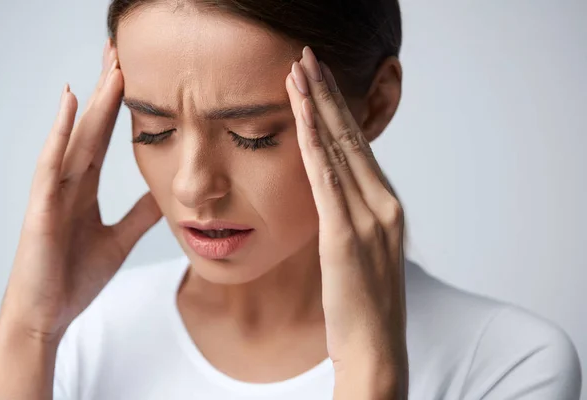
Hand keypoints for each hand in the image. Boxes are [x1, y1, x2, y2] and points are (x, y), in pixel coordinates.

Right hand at [0, 39, 161, 341]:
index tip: (133, 75)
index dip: (118, 106)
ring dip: (92, 100)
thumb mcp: (119, 239)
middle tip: (121, 51)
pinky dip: (60, 133)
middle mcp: (68, 183)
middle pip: (91, 127)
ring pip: (75, 137)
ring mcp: (52, 192)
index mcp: (84, 189)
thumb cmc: (73, 277)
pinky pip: (51, 164)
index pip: (104, 137)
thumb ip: (140, 214)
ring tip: (109, 66)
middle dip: (106, 90)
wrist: (47, 316)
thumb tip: (167, 194)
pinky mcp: (41, 208)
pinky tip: (69, 103)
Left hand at [285, 47, 407, 397]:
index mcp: (387, 208)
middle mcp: (384, 206)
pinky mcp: (346, 239)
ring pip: (338, 151)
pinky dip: (312, 147)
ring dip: (316, 109)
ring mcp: (369, 220)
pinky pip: (327, 183)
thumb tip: (331, 196)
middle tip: (308, 58)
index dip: (337, 111)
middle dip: (326, 95)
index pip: (358, 148)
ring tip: (298, 72)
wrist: (377, 352)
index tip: (318, 81)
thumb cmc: (364, 306)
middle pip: (351, 138)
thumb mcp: (363, 253)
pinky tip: (299, 118)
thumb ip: (351, 218)